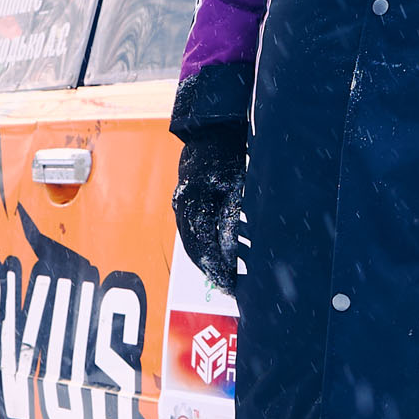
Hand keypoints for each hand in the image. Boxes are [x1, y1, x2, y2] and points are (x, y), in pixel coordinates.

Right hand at [172, 123, 248, 277]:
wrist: (211, 129)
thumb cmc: (229, 154)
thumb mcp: (237, 184)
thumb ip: (233, 217)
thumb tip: (232, 250)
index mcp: (194, 203)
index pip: (204, 248)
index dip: (219, 270)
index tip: (234, 287)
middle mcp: (183, 206)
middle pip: (195, 250)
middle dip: (212, 272)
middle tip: (230, 290)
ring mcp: (181, 204)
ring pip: (191, 243)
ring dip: (207, 262)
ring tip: (225, 279)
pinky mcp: (184, 202)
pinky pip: (192, 232)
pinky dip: (204, 247)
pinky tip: (218, 256)